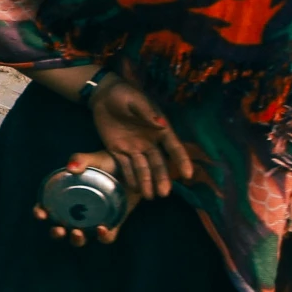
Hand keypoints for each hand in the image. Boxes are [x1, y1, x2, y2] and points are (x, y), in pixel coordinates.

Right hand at [32, 153, 125, 249]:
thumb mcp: (95, 158)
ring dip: (75, 240)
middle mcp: (78, 211)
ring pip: (80, 237)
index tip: (41, 213)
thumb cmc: (110, 162)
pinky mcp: (113, 224)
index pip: (47, 206)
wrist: (137, 168)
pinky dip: (103, 237)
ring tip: (78, 233)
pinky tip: (102, 229)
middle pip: (60, 228)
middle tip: (59, 229)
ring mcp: (94, 220)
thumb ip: (81, 159)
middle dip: (55, 232)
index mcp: (68, 195)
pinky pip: (106, 237)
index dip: (40, 212)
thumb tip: (70, 167)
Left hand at [88, 76, 192, 203]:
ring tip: (150, 197)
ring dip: (146, 182)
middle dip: (161, 177)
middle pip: (158, 162)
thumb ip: (147, 113)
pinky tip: (133, 188)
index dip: (181, 160)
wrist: (103, 95)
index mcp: (159, 128)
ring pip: (143, 168)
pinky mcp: (118, 150)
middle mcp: (149, 141)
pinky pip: (125, 166)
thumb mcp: (135, 101)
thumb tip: (162, 124)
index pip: (173, 147)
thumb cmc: (124, 94)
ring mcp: (134, 147)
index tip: (188, 174)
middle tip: (164, 193)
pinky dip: (129, 176)